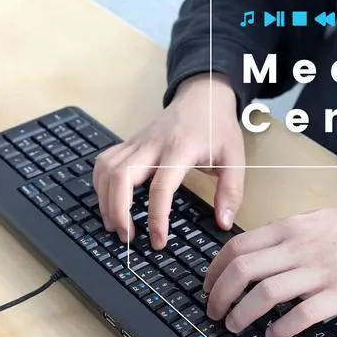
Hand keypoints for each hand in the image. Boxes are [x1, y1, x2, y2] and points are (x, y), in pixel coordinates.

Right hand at [93, 73, 244, 247]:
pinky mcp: (129, 142)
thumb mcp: (235, 158)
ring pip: (107, 169)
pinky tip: (108, 201)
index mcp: (180, 149)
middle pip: (121, 176)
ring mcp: (137, 142)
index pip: (161, 187)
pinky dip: (100, 183)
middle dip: (118, 211)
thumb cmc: (218, 127)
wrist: (203, 95)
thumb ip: (231, 192)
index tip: (159, 241)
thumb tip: (224, 223)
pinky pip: (105, 162)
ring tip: (114, 225)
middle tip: (127, 237)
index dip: (157, 218)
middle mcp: (153, 144)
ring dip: (104, 200)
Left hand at [203, 207, 336, 336]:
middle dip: (220, 296)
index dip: (215, 270)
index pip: (237, 247)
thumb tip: (250, 252)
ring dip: (242, 315)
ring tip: (235, 326)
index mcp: (288, 229)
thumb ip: (281, 235)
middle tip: (214, 312)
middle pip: (243, 272)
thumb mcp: (312, 219)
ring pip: (265, 295)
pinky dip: (281, 328)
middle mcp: (298, 249)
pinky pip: (302, 315)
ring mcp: (318, 273)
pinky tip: (272, 335)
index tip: (207, 286)